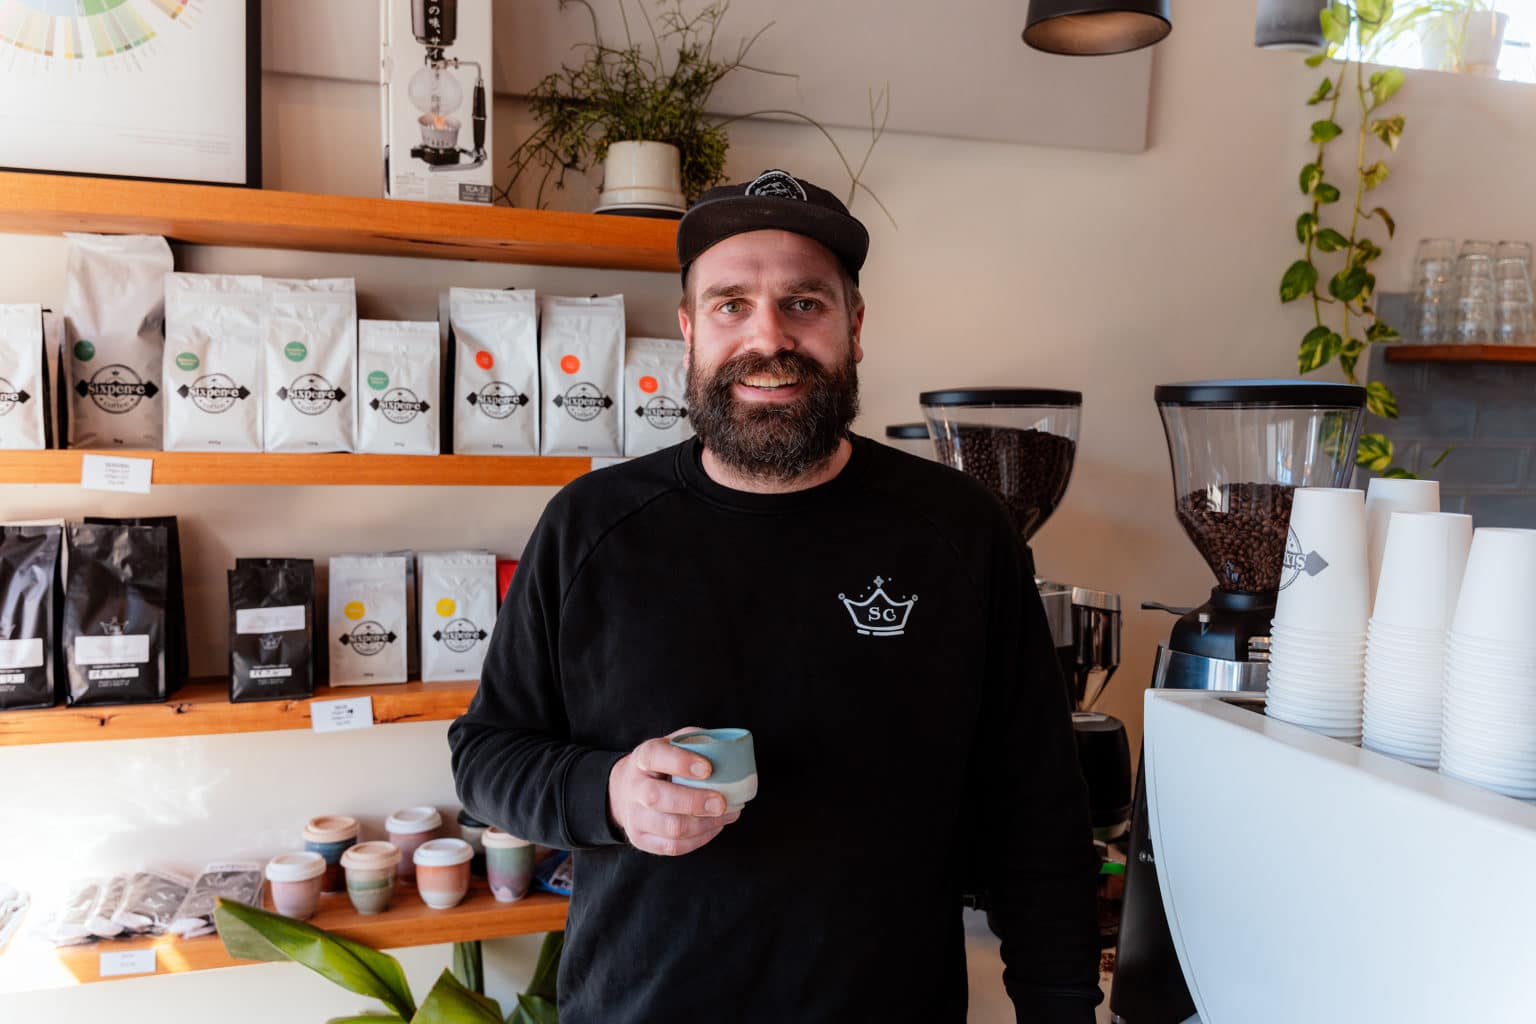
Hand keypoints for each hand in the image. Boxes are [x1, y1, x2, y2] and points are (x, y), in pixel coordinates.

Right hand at [607, 727, 741, 855]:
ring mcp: (634, 817)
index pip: (655, 757)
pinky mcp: (641, 839)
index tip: (708, 769)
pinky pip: (673, 847)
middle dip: (694, 802)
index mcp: (642, 759)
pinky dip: (700, 839)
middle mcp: (634, 788)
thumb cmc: (661, 765)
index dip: (681, 762)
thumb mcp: (672, 744)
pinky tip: (714, 827)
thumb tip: (728, 751)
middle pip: (657, 798)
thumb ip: (696, 742)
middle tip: (722, 803)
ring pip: (670, 828)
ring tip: (727, 815)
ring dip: (704, 824)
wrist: (625, 791)